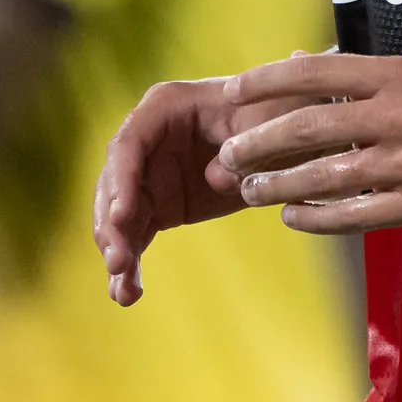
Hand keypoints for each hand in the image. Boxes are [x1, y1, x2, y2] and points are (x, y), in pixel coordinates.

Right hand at [94, 70, 295, 303]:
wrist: (289, 135)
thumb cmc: (276, 115)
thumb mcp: (269, 122)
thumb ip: (243, 148)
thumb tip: (214, 178)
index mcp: (166, 106)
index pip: (130, 142)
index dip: (121, 179)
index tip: (121, 215)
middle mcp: (147, 140)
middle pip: (115, 183)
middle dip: (112, 225)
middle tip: (118, 262)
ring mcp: (149, 175)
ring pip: (120, 216)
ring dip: (118, 251)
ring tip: (124, 291)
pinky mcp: (159, 205)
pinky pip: (138, 235)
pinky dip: (132, 265)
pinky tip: (127, 295)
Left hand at [213, 51, 401, 234]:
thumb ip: (367, 72)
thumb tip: (302, 62)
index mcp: (399, 76)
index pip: (317, 72)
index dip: (267, 81)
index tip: (233, 91)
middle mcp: (398, 116)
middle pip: (310, 126)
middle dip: (260, 141)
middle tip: (227, 153)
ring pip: (325, 176)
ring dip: (278, 184)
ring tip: (250, 189)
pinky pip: (354, 214)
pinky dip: (316, 218)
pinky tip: (292, 217)